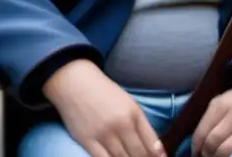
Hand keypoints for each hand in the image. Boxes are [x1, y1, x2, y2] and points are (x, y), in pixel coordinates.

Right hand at [43, 60, 164, 156]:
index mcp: (134, 113)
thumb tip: (157, 149)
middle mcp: (121, 124)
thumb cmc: (103, 92)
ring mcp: (104, 134)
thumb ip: (141, 125)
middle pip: (139, 154)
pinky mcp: (88, 141)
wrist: (74, 82)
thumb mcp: (128, 102)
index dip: (157, 156)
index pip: (151, 143)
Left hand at [191, 82, 231, 156]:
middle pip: (211, 141)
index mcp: (218, 104)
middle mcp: (229, 112)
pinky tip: (231, 156)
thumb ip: (213, 117)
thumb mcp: (225, 100)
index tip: (196, 155)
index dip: (196, 148)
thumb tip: (199, 141)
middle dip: (206, 155)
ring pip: (224, 149)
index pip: (201, 132)